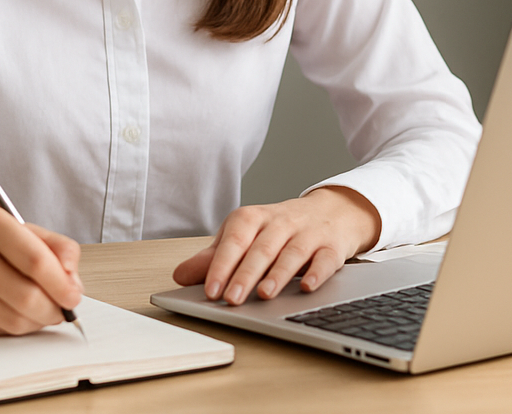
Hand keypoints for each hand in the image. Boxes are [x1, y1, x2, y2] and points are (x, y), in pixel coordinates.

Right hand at [0, 206, 82, 335]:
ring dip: (38, 321)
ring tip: (41, 310)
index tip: (74, 294)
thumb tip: (72, 279)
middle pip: (27, 296)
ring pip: (15, 321)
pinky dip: (16, 328)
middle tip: (63, 308)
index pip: (36, 261)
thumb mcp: (22, 230)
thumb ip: (57, 247)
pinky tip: (16, 314)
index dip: (62, 284)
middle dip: (54, 309)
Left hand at [172, 186, 380, 304]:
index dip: (222, 264)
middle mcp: (280, 223)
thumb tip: (180, 275)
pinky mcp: (331, 247)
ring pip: (292, 253)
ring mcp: (308, 234)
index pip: (235, 239)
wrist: (331, 211)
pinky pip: (325, 259)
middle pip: (262, 248)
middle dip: (245, 274)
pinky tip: (308, 287)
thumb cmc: (279, 229)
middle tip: (231, 299)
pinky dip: (317, 273)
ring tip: (264, 294)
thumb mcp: (243, 236)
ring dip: (278, 274)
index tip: (211, 289)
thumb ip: (213, 257)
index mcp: (253, 218)